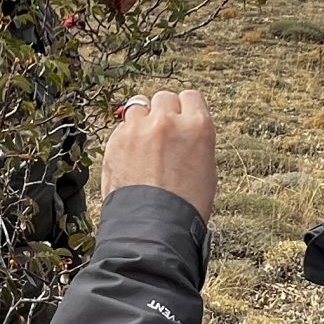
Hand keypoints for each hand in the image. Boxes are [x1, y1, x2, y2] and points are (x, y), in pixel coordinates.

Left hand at [103, 90, 215, 219]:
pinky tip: (131, 158)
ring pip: (139, 107)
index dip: (184, 110)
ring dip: (142, 120)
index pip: (190, 97)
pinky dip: (126, 137)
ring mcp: (140, 129)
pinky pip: (122, 127)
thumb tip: (184, 132)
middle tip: (162, 133)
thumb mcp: (206, 168)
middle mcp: (168, 121)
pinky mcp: (116, 140)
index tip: (180, 119)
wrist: (155, 227)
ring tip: (144, 144)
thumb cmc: (185, 206)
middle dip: (163, 113)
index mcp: (198, 126)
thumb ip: (193, 140)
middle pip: (164, 98)